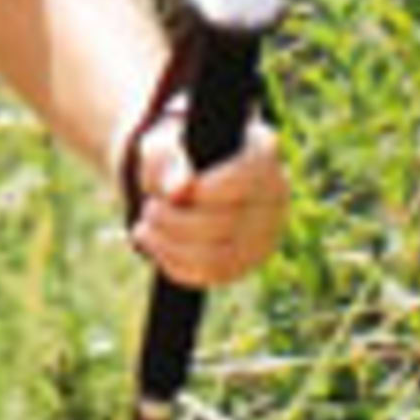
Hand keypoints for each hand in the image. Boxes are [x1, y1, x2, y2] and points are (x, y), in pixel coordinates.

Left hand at [125, 113, 285, 289]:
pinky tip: (154, 242)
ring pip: (217, 257)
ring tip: (145, 227)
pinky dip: (172, 262)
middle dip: (172, 219)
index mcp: (263, 156)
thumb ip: (168, 158)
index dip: (204, 190)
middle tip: (149, 208)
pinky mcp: (244, 264)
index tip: (173, 191)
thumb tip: (179, 190)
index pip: (246, 178)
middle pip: (225, 223)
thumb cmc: (178, 155)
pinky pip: (209, 275)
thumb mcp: (165, 144)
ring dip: (169, 245)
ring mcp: (263, 236)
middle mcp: (274, 199)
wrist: (187, 179)